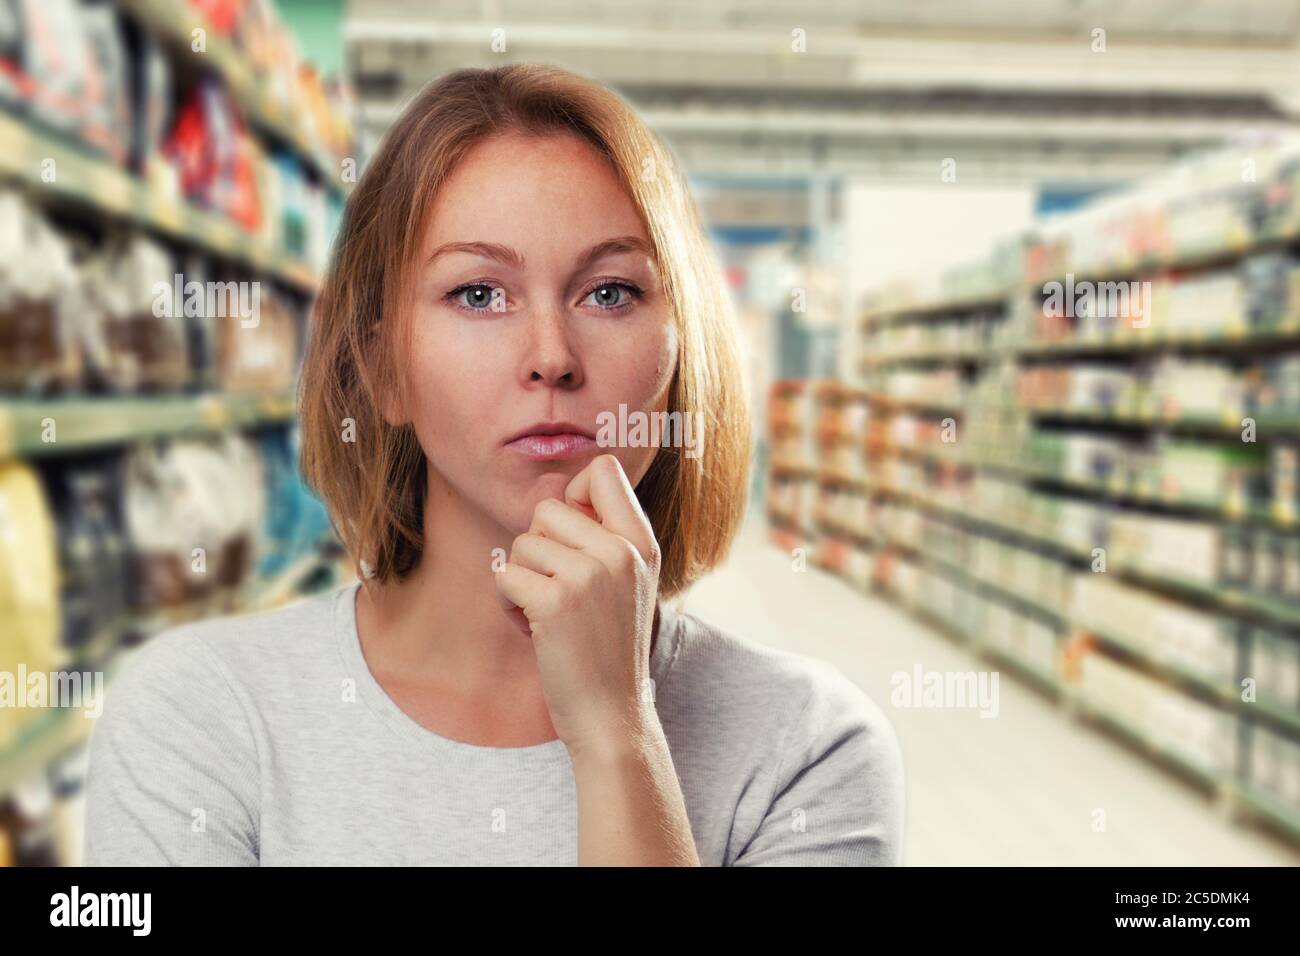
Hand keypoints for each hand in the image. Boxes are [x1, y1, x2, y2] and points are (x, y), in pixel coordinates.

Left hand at [493, 454, 662, 759]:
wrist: (612, 715)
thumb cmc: (608, 649)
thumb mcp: (625, 583)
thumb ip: (602, 537)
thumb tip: (551, 496)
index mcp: (642, 543)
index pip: (602, 470)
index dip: (572, 495)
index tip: (570, 535)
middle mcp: (621, 551)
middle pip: (546, 509)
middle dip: (537, 550)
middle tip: (555, 590)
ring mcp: (590, 574)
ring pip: (521, 544)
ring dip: (521, 580)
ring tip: (547, 615)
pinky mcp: (556, 601)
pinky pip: (505, 576)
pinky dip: (507, 604)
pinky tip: (534, 630)